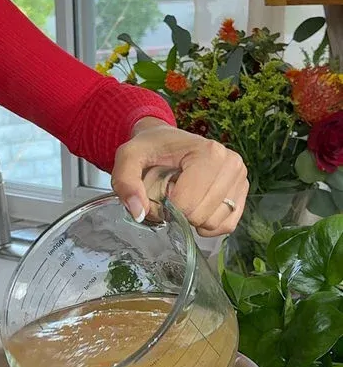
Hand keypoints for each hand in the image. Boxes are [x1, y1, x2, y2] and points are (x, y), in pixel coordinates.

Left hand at [111, 118, 248, 236]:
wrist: (167, 140)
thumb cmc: (151, 147)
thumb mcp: (129, 157)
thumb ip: (126, 181)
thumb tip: (138, 212)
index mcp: (209, 153)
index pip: (186, 203)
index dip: (165, 206)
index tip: (160, 190)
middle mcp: (231, 164)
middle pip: (200, 216)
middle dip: (178, 213)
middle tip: (170, 193)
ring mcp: (241, 179)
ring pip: (213, 223)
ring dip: (192, 220)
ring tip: (184, 197)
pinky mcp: (241, 194)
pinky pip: (226, 226)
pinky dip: (208, 226)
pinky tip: (195, 209)